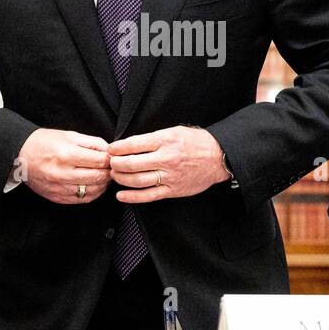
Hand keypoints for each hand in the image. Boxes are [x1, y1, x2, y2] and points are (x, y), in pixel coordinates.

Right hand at [16, 129, 110, 204]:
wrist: (20, 156)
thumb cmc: (43, 143)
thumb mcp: (69, 135)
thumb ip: (92, 143)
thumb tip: (109, 151)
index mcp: (66, 155)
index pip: (99, 161)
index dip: (110, 160)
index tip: (112, 158)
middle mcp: (63, 173)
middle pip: (98, 177)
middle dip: (109, 172)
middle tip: (111, 168)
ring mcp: (59, 188)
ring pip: (92, 191)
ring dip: (103, 184)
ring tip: (103, 176)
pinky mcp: (57, 197)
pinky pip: (82, 200)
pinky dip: (93, 194)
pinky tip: (94, 186)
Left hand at [109, 127, 229, 203]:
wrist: (218, 157)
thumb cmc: (195, 142)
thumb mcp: (174, 131)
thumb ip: (153, 138)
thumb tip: (130, 144)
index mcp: (165, 141)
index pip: (134, 144)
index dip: (117, 148)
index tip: (110, 149)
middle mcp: (166, 158)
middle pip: (132, 164)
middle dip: (116, 164)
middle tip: (110, 163)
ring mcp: (169, 176)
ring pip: (137, 180)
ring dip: (121, 179)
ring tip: (115, 175)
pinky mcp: (172, 190)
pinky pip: (148, 195)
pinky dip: (132, 197)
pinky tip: (121, 195)